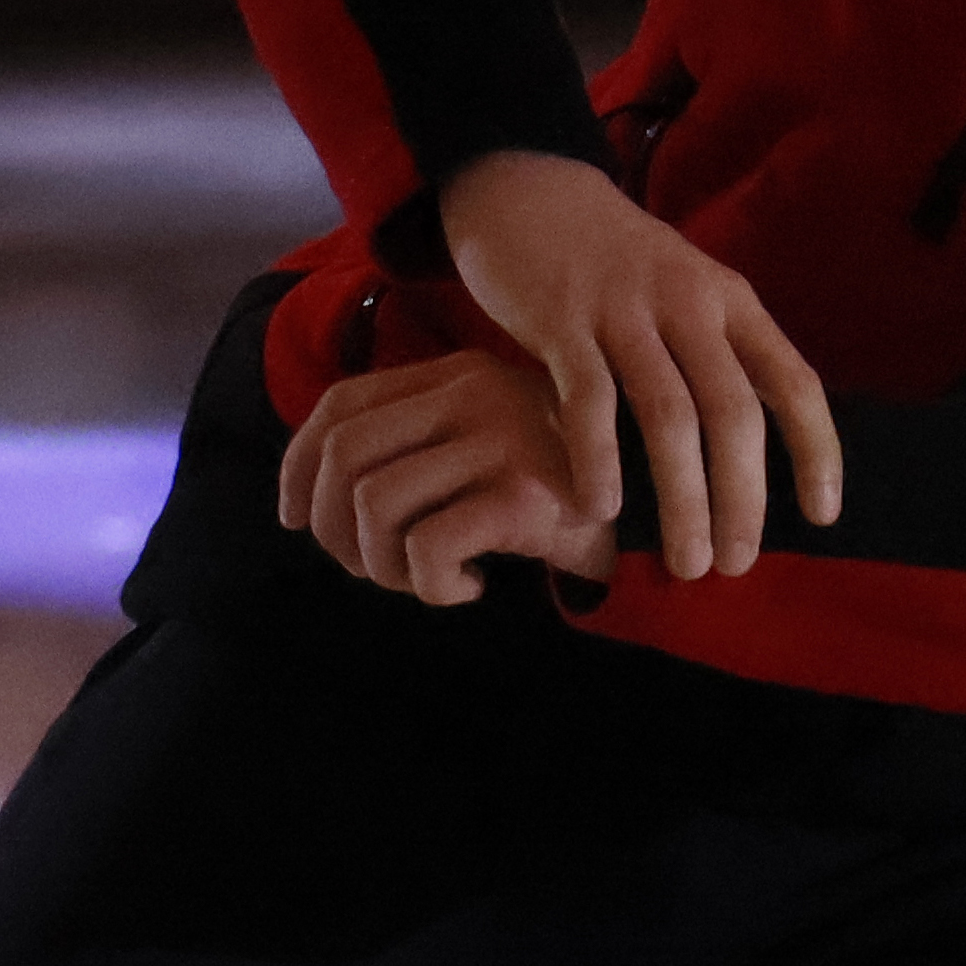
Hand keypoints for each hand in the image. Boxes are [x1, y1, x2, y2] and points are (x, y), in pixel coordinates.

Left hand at [278, 352, 617, 606]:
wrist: (669, 509)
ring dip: (382, 566)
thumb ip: (422, 450)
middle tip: (371, 572)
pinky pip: (428, 548)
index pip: (338, 407)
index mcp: (455, 375)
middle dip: (332, 531)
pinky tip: (469, 589)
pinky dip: (431, 585)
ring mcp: (499, 440)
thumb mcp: (490, 448)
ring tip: (424, 582)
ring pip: (373, 507)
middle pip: (342, 458)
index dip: (297, 468)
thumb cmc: (569, 491)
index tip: (296, 522)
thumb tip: (315, 502)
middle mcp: (471, 394)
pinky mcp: (525, 495)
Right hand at [436, 151, 841, 580]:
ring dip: (682, 497)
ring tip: (684, 560)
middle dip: (742, 497)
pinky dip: (599, 460)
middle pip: (733, 412)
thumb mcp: (685, 292)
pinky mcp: (561, 319)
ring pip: (668, 416)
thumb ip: (716, 358)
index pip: (793, 381)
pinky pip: (587, 401)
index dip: (816, 451)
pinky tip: (601, 508)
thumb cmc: (614, 264)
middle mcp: (688, 302)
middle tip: (736, 563)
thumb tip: (750, 460)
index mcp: (731, 301)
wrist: (528, 188)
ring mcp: (624, 309)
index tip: (821, 516)